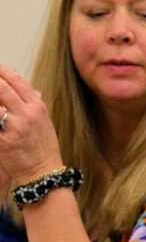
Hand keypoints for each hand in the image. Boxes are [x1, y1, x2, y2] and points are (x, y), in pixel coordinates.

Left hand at [0, 63, 62, 182]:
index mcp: (38, 107)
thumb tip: (31, 90)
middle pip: (2, 88)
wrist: (43, 172)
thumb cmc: (43, 148)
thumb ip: (35, 104)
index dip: (1, 69)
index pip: (17, 80)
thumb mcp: (45, 122)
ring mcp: (15, 127)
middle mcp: (28, 114)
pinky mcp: (3, 141)